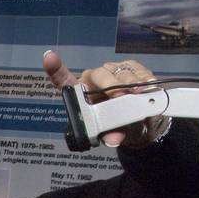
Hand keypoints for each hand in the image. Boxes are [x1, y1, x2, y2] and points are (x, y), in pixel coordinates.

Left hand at [43, 50, 162, 148]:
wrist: (139, 122)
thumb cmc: (117, 126)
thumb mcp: (112, 134)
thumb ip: (110, 136)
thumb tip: (113, 139)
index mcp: (80, 94)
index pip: (63, 80)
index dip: (55, 68)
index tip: (49, 58)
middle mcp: (92, 79)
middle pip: (98, 75)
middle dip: (111, 85)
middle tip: (122, 95)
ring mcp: (111, 71)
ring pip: (119, 72)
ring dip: (131, 84)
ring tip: (139, 95)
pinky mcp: (129, 66)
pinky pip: (136, 69)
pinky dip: (144, 78)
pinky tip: (149, 86)